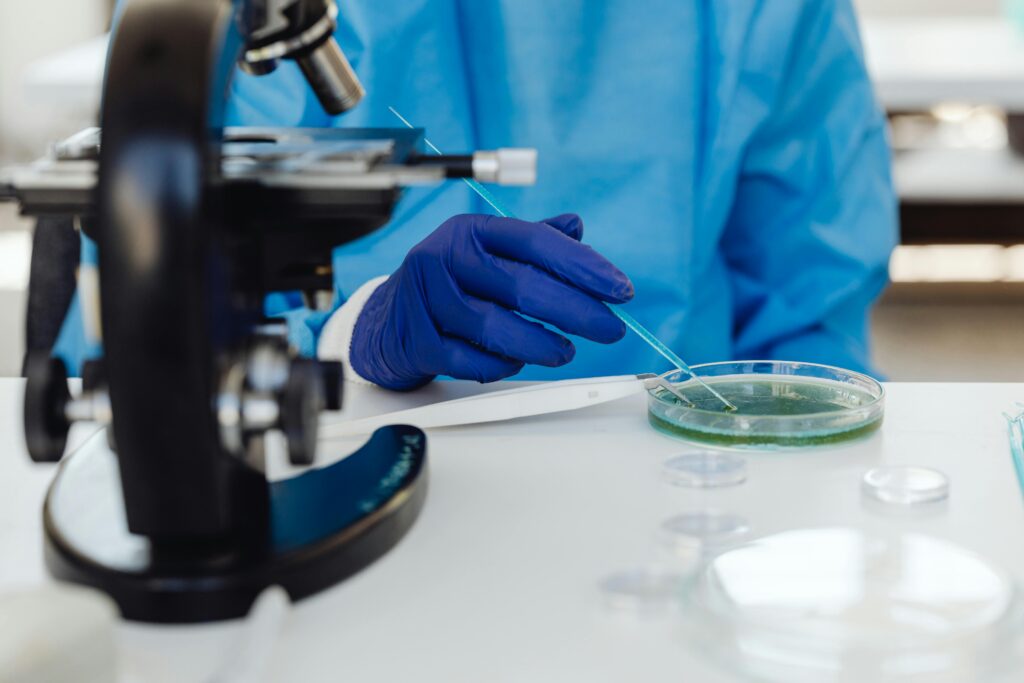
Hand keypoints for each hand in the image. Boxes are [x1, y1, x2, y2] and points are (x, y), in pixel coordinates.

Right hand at [350, 213, 632, 389]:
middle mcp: (445, 257)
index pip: (536, 242)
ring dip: (541, 345)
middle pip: (522, 286)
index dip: (583, 265)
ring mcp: (426, 300)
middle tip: (609, 329)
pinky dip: (501, 366)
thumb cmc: (449, 284)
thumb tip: (576, 227)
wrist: (387, 322)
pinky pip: (470, 360)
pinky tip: (517, 363)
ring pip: (496, 327)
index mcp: (470, 231)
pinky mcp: (418, 340)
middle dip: (576, 311)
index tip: (620, 290)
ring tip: (566, 352)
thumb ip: (533, 241)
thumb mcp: (487, 252)